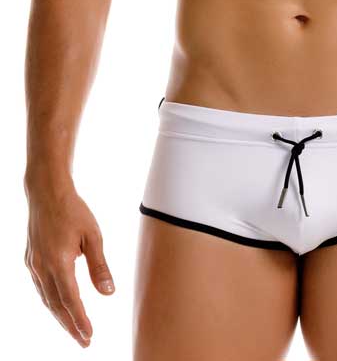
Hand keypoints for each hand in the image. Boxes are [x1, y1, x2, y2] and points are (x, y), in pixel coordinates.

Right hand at [24, 184, 114, 347]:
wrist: (46, 192)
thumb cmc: (73, 210)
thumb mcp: (93, 236)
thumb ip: (99, 266)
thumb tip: (108, 293)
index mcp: (59, 263)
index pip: (70, 300)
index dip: (80, 321)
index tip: (88, 337)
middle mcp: (42, 268)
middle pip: (56, 305)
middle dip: (70, 325)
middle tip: (84, 341)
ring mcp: (33, 264)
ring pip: (46, 298)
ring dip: (60, 315)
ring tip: (74, 328)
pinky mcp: (30, 259)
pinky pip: (40, 287)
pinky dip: (50, 300)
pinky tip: (58, 305)